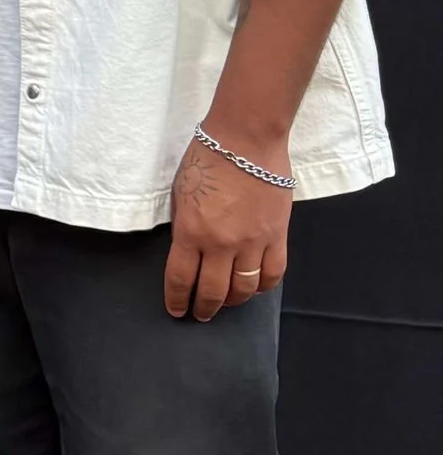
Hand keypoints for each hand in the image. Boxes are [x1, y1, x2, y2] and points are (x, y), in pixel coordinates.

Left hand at [164, 128, 291, 320]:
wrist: (246, 140)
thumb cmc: (206, 160)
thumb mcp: (179, 194)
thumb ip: (184, 226)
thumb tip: (187, 250)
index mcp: (191, 232)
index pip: (181, 278)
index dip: (177, 299)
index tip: (176, 310)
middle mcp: (222, 244)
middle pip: (213, 291)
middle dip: (204, 307)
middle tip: (200, 314)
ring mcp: (254, 242)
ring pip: (245, 288)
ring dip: (233, 301)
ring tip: (226, 303)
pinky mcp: (278, 236)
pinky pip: (274, 273)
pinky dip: (263, 286)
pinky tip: (255, 288)